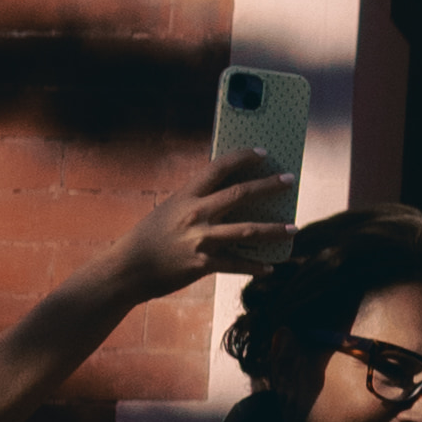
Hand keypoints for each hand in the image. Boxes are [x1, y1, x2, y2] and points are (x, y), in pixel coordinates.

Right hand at [121, 144, 303, 304]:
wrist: (128, 269)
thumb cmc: (149, 238)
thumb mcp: (169, 211)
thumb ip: (196, 203)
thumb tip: (229, 199)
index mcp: (186, 195)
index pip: (219, 168)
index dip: (243, 157)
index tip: (263, 152)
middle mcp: (195, 213)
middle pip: (240, 194)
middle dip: (269, 185)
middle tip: (290, 180)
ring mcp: (200, 239)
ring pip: (247, 230)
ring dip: (274, 230)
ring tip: (294, 228)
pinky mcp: (203, 264)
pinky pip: (237, 265)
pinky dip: (256, 267)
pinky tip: (270, 267)